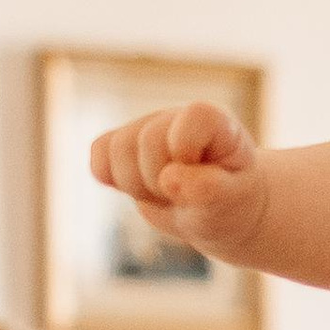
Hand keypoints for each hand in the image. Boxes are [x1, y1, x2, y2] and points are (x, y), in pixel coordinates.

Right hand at [88, 101, 270, 261]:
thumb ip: (208, 189)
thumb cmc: (230, 203)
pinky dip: (111, 178)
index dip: (186, 151)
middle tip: (182, 198)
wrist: (218, 212)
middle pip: (147, 140)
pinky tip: (139, 190)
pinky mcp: (124, 145)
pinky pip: (99, 152)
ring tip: (164, 196)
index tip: (202, 177)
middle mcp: (177, 117)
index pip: (192, 117)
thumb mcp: (230, 201)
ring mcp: (148, 127)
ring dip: (136, 186)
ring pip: (117, 148)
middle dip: (160, 182)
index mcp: (216, 121)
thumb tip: (169, 179)